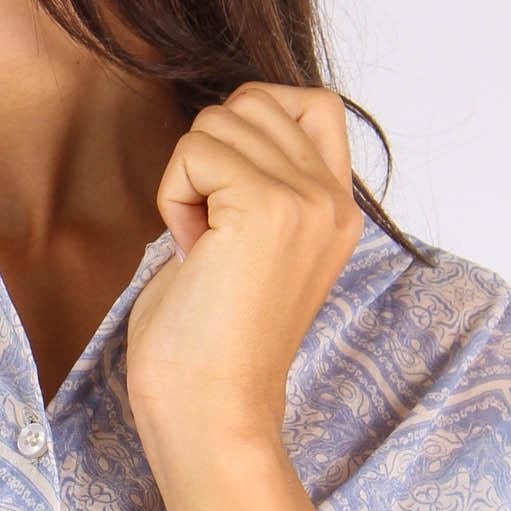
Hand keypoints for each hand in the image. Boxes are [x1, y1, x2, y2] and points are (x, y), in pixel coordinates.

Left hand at [125, 84, 363, 445]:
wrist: (209, 410)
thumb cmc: (207, 342)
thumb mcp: (247, 243)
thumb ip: (255, 182)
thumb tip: (223, 127)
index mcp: (337, 210)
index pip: (312, 103)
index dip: (252, 124)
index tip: (225, 197)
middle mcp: (334, 201)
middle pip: (255, 101)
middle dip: (208, 155)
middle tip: (206, 232)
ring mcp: (307, 201)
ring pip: (221, 120)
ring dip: (188, 176)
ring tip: (200, 246)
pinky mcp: (268, 207)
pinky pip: (196, 150)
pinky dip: (174, 195)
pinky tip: (190, 251)